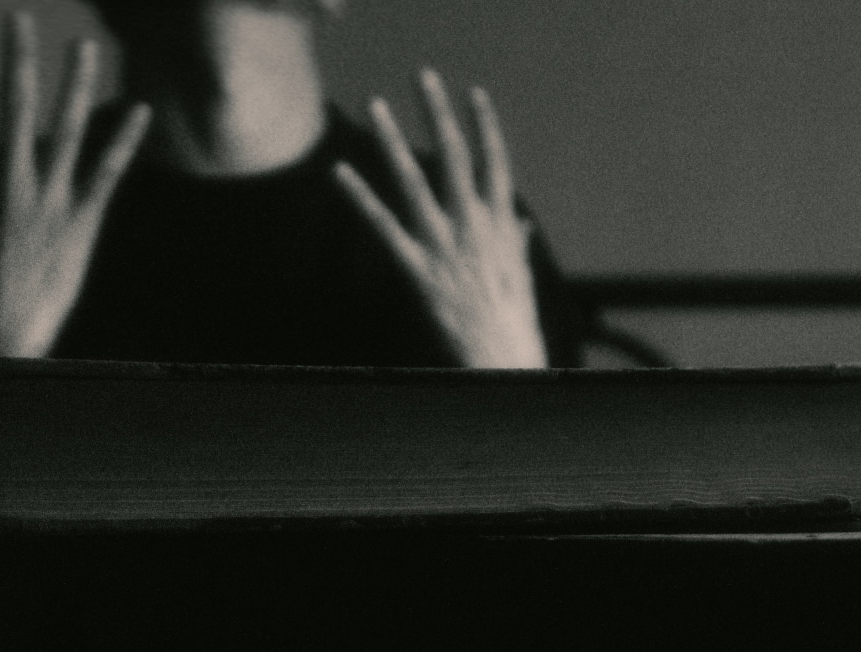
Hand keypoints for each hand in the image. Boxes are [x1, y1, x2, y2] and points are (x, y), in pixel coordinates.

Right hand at [0, 12, 149, 358]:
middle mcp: (6, 186)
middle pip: (11, 108)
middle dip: (16, 59)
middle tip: (18, 16)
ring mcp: (45, 204)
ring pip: (63, 131)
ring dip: (75, 85)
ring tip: (84, 46)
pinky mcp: (79, 227)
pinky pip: (105, 174)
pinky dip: (123, 140)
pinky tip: (139, 108)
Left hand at [335, 70, 547, 368]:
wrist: (504, 365)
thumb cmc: (512, 329)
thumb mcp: (520, 280)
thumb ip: (516, 246)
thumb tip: (521, 225)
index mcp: (500, 227)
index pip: (494, 163)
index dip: (485, 126)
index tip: (473, 94)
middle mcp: (473, 228)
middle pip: (453, 156)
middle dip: (438, 113)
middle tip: (423, 77)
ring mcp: (444, 247)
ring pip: (414, 179)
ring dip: (393, 138)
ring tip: (377, 105)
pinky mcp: (417, 272)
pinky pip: (382, 226)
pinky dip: (359, 197)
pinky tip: (339, 171)